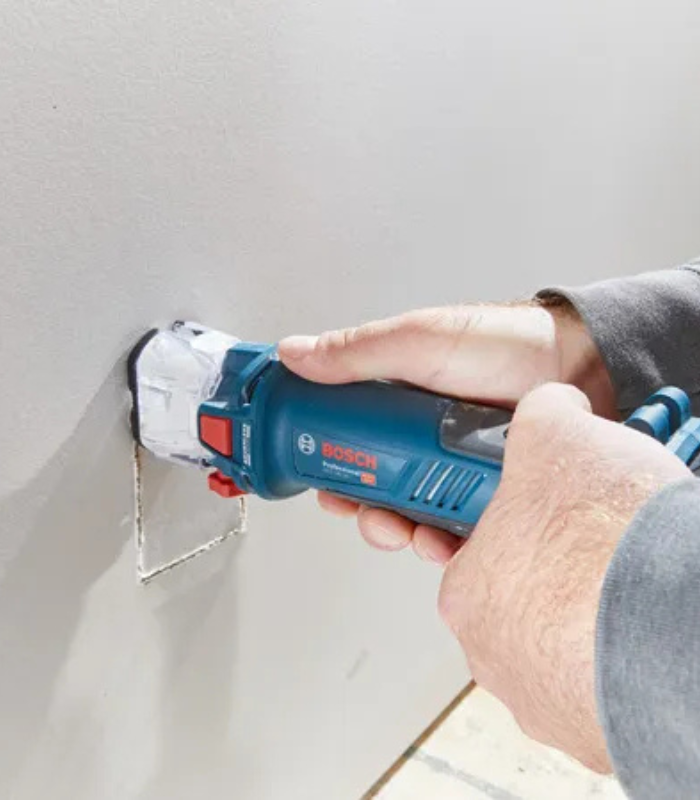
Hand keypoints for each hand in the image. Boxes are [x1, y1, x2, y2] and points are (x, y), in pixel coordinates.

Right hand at [278, 302, 614, 562]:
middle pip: (378, 488)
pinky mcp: (493, 500)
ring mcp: (458, 471)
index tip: (321, 483)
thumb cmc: (508, 343)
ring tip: (405, 528)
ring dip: (399, 531)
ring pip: (414, 517)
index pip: (351, 441)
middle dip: (365, 509)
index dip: (331, 466)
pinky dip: (443, 544)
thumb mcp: (422, 341)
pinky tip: (442, 539)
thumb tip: (296, 354)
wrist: (584, 365)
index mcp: (402, 404)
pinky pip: (460, 536)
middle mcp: (428, 440)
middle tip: (362, 511)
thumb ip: (358, 353)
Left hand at [438, 383, 689, 770]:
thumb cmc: (604, 539)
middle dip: (555, 566)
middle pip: (520, 597)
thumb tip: (550, 403)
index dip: (514, 522)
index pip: (476, 551)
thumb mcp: (557, 434)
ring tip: (626, 574)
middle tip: (594, 539)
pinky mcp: (595, 733)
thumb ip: (539, 413)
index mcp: (466, 592)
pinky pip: (602, 678)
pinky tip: (643, 613)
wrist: (678, 618)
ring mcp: (544, 701)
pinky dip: (621, 651)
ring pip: (562, 641)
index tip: (545, 513)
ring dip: (589, 611)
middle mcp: (493, 655)